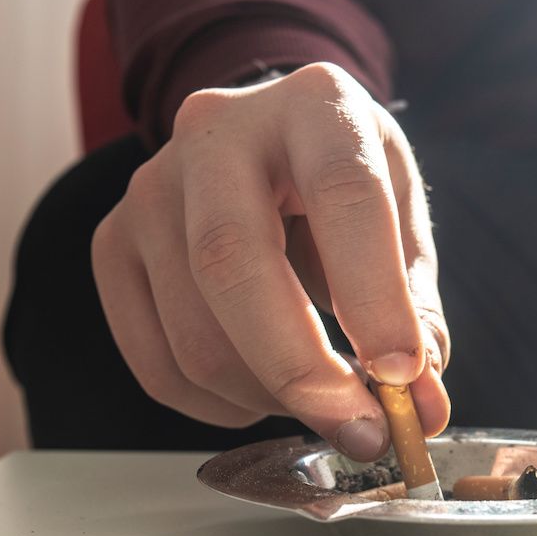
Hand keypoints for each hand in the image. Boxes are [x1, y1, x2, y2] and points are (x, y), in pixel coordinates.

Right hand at [91, 63, 449, 460]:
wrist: (268, 141)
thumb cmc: (344, 181)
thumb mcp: (401, 216)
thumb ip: (415, 306)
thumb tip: (421, 406)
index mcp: (313, 106)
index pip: (342, 194)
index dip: (373, 296)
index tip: (403, 377)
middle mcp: (216, 132)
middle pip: (233, 262)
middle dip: (301, 369)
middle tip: (361, 429)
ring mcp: (150, 188)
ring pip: (195, 332)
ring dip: (269, 396)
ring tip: (320, 397)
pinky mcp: (114, 244)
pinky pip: (158, 363)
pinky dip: (220, 405)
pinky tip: (263, 390)